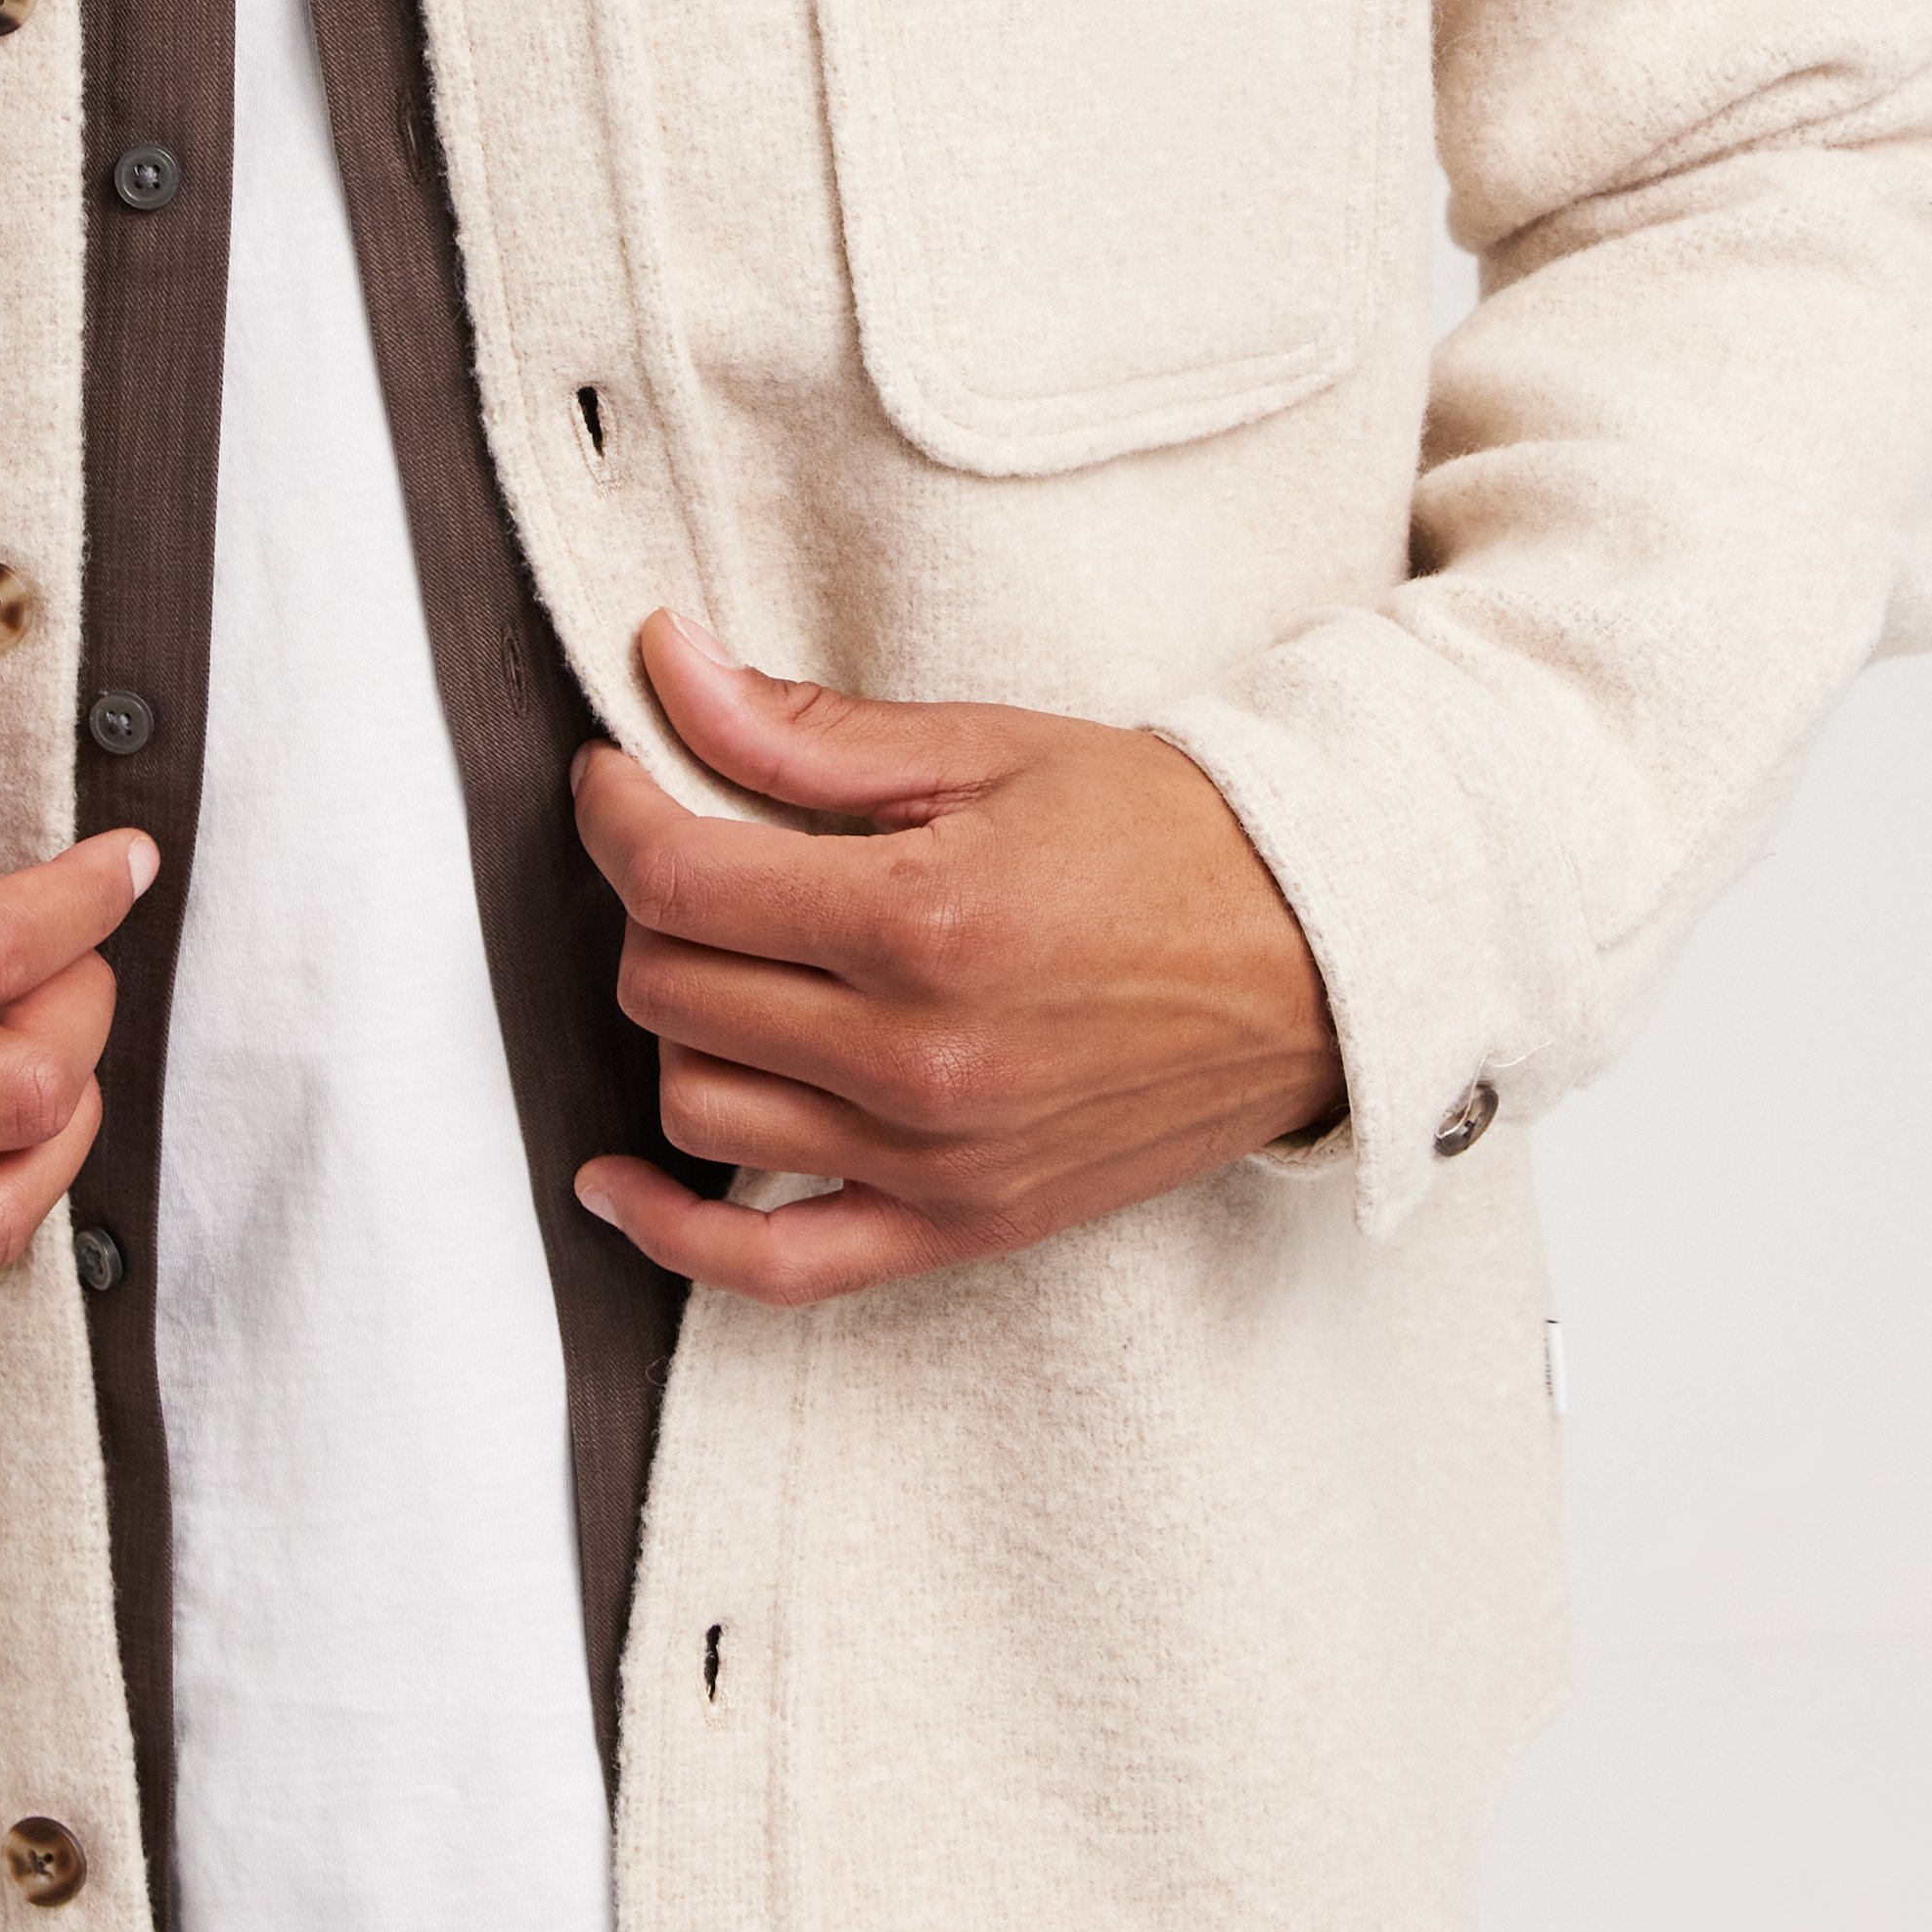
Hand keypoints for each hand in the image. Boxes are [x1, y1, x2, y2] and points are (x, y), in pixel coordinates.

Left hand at [570, 608, 1342, 1304]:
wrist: (1318, 960)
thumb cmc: (1166, 838)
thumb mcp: (989, 749)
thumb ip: (809, 731)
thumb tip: (667, 664)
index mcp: (920, 918)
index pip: (676, 880)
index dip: (613, 811)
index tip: (617, 773)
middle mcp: (915, 1055)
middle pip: (668, 989)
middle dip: (654, 904)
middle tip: (698, 850)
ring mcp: (933, 1158)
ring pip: (697, 1106)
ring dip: (680, 1023)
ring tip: (731, 963)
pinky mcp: (959, 1228)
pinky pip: (773, 1267)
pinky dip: (674, 1233)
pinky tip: (617, 1181)